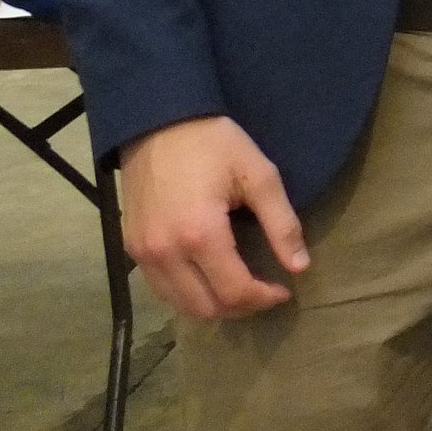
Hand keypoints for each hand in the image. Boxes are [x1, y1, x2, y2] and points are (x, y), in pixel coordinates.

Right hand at [117, 115, 306, 319]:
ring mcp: (143, 254)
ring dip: (214, 306)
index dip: (264, 299)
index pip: (234, 291)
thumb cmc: (214, 144)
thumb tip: (300, 266)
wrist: (158, 122)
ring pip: (180, 305)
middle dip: (241, 308)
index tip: (284, 289)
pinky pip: (160, 289)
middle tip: (265, 292)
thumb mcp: (259, 176)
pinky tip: (209, 278)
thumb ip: (282, 224)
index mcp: (200, 235)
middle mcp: (165, 253)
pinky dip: (188, 294)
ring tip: (241, 289)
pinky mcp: (130, 249)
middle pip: (206, 307)